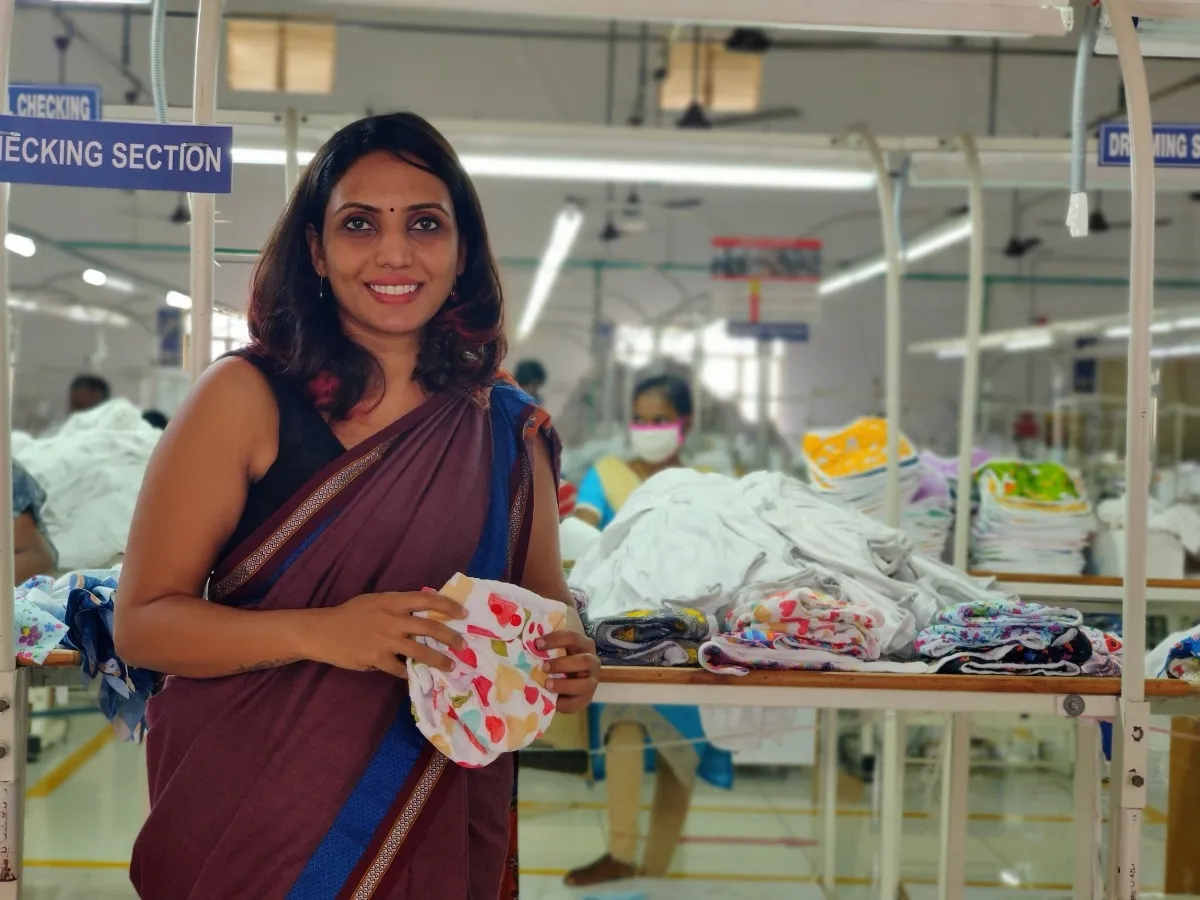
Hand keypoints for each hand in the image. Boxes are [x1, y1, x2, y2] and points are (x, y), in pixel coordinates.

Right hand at [310, 592, 466, 677]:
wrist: (322, 631)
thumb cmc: (350, 614)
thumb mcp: (375, 601)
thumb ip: (397, 605)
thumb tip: (423, 611)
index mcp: (392, 601)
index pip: (427, 600)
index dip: (448, 606)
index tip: (463, 613)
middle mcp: (392, 619)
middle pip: (430, 627)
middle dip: (451, 637)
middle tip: (463, 645)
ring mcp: (385, 640)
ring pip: (420, 651)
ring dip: (438, 660)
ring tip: (450, 666)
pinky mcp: (377, 659)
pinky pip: (400, 668)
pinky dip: (408, 671)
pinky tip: (412, 673)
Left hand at [537, 630, 599, 713]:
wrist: (567, 685)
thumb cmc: (559, 662)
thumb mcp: (557, 651)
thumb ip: (548, 648)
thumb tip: (529, 645)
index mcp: (584, 646)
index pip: (573, 638)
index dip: (555, 639)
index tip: (537, 644)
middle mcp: (592, 663)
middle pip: (584, 661)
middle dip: (562, 664)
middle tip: (544, 667)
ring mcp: (591, 682)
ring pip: (584, 684)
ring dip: (564, 685)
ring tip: (547, 684)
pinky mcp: (585, 699)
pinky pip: (576, 703)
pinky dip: (562, 702)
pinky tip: (550, 699)